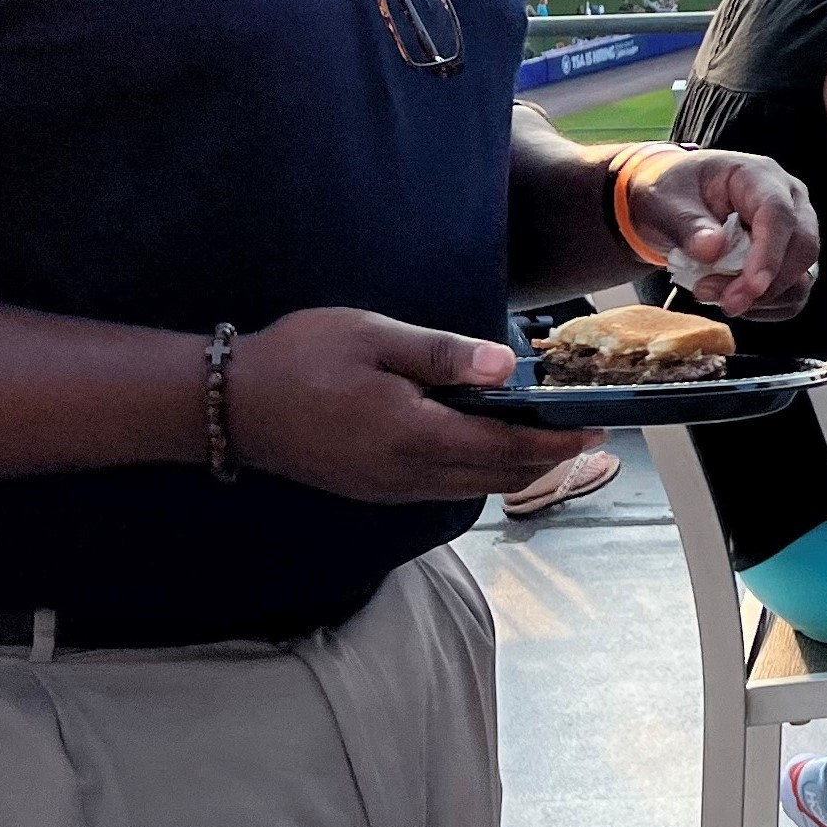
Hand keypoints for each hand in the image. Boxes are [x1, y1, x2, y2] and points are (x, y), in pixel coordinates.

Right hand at [230, 308, 599, 502]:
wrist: (233, 405)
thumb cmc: (300, 359)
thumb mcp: (374, 337)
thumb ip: (443, 355)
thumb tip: (506, 367)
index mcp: (415, 435)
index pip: (506, 446)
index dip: (556, 441)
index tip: (593, 428)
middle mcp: (408, 474)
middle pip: (498, 476)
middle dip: (547, 458)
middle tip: (582, 433)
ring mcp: (390, 488)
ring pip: (472, 487)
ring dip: (513, 468)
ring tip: (543, 440)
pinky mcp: (373, 489)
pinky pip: (443, 489)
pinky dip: (477, 473)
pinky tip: (482, 447)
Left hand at [628, 147, 820, 319]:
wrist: (676, 202)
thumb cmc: (673, 193)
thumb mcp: (664, 201)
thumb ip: (685, 224)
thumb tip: (713, 250)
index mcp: (759, 176)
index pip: (778, 214)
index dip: (768, 254)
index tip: (749, 288)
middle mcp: (790, 202)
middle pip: (802, 248)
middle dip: (763, 285)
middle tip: (716, 298)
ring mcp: (795, 232)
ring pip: (801, 277)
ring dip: (760, 300)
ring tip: (714, 295)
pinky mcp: (791, 262)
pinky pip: (793, 295)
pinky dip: (764, 308)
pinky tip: (731, 298)